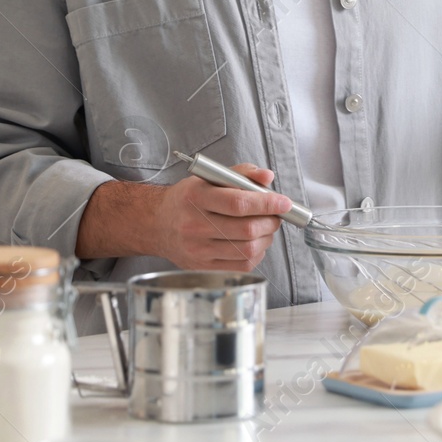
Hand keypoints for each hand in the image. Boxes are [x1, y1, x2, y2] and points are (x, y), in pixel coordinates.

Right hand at [150, 163, 290, 271]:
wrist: (157, 224)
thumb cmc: (187, 199)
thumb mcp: (208, 178)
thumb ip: (240, 174)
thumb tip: (268, 177)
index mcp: (196, 197)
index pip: (239, 202)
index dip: (267, 203)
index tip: (284, 202)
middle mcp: (194, 225)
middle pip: (246, 229)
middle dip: (271, 221)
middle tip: (276, 215)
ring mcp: (198, 250)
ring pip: (247, 249)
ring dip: (266, 238)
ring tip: (265, 228)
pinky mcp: (202, 267)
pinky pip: (241, 265)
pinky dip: (256, 254)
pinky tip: (253, 243)